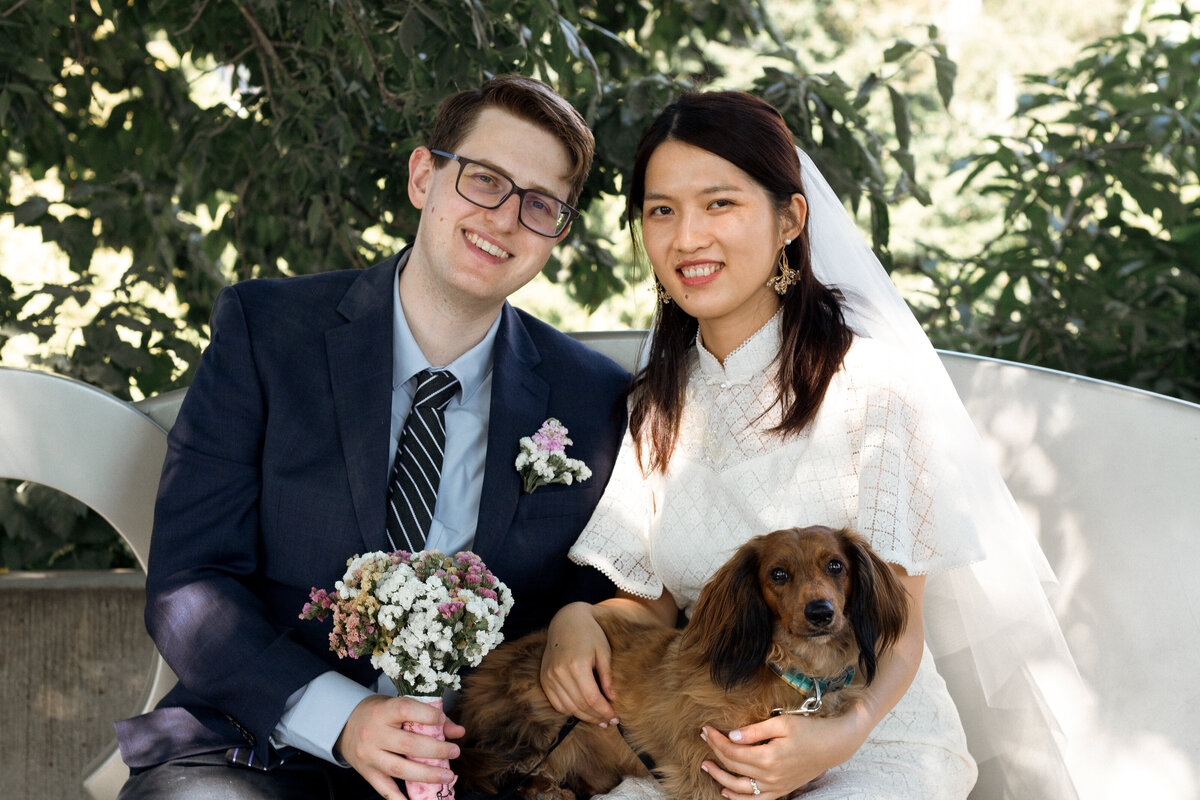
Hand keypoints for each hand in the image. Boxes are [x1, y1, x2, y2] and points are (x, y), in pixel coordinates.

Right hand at [335, 694, 464, 799]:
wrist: (344, 725)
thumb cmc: (379, 713)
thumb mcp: (398, 706)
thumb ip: (429, 716)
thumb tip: (458, 732)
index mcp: (383, 711)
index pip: (406, 710)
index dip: (428, 716)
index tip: (442, 721)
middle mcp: (373, 734)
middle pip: (408, 745)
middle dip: (436, 750)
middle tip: (454, 752)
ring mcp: (369, 755)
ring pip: (400, 769)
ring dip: (427, 775)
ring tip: (448, 776)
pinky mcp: (367, 772)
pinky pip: (384, 789)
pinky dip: (400, 799)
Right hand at [539, 602, 618, 725]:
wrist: (566, 621)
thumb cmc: (590, 634)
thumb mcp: (604, 651)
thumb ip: (608, 677)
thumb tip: (613, 700)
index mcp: (576, 664)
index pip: (591, 698)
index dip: (604, 711)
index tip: (616, 717)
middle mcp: (559, 672)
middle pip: (580, 705)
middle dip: (597, 717)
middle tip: (610, 722)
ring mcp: (549, 676)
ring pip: (568, 708)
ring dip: (585, 717)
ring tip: (600, 719)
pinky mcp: (544, 679)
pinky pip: (557, 704)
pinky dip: (571, 710)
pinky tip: (583, 710)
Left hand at [700, 712, 862, 799]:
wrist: (834, 746)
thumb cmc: (809, 730)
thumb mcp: (782, 723)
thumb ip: (754, 731)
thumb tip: (731, 736)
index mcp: (768, 758)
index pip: (732, 751)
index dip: (716, 740)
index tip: (705, 729)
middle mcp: (769, 776)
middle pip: (733, 766)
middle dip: (715, 751)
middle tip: (703, 737)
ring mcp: (775, 786)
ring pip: (739, 788)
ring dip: (719, 778)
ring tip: (705, 766)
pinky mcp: (781, 790)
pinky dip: (738, 798)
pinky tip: (726, 791)